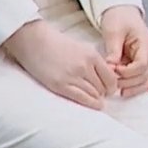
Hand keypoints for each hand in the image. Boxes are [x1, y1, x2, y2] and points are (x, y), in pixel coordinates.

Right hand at [3, 19, 118, 109]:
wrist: (36, 42)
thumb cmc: (58, 45)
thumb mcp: (82, 48)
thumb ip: (94, 62)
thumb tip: (105, 77)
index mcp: (92, 55)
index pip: (111, 77)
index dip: (112, 86)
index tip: (109, 89)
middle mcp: (85, 66)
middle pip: (103, 87)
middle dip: (104, 93)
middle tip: (102, 96)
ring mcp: (72, 76)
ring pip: (94, 94)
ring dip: (97, 99)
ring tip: (96, 101)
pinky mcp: (60, 85)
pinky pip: (81, 98)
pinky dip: (90, 104)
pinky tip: (94, 105)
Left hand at [99, 6, 147, 97]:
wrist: (122, 11)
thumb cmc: (119, 18)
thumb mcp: (113, 32)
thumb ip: (113, 51)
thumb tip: (111, 67)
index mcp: (145, 42)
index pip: (142, 64)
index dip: (128, 72)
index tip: (114, 71)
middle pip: (146, 74)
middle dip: (130, 82)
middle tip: (113, 84)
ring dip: (137, 87)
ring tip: (122, 92)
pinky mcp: (144, 60)